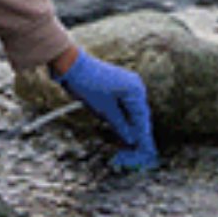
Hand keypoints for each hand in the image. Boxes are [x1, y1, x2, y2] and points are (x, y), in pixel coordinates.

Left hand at [54, 51, 157, 170]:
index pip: (142, 118)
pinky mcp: (118, 86)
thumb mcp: (104, 110)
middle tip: (137, 152)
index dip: (143, 137)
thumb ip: (120, 126)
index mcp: (135, 90)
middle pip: (139, 115)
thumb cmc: (88, 85)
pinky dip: (122, 118)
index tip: (146, 152)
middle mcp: (135, 86)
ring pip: (131, 111)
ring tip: (129, 145)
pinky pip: (124, 106)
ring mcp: (127, 85)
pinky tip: (121, 130)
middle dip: (136, 133)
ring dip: (129, 127)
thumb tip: (131, 140)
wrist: (71, 65)